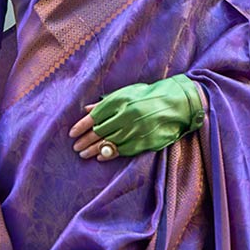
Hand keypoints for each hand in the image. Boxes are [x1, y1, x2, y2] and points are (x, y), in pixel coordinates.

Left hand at [67, 75, 205, 159]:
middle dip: (84, 140)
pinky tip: (100, 156)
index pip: (94, 117)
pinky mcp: (143, 141)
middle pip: (99, 132)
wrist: (177, 104)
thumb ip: (106, 103)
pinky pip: (121, 151)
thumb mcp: (127, 93)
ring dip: (93, 150)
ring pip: (108, 143)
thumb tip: (87, 110)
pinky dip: (108, 154)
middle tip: (76, 147)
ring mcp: (135, 130)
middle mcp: (126, 116)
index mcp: (121, 101)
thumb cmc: (150, 96)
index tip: (72, 133)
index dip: (81, 126)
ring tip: (83, 154)